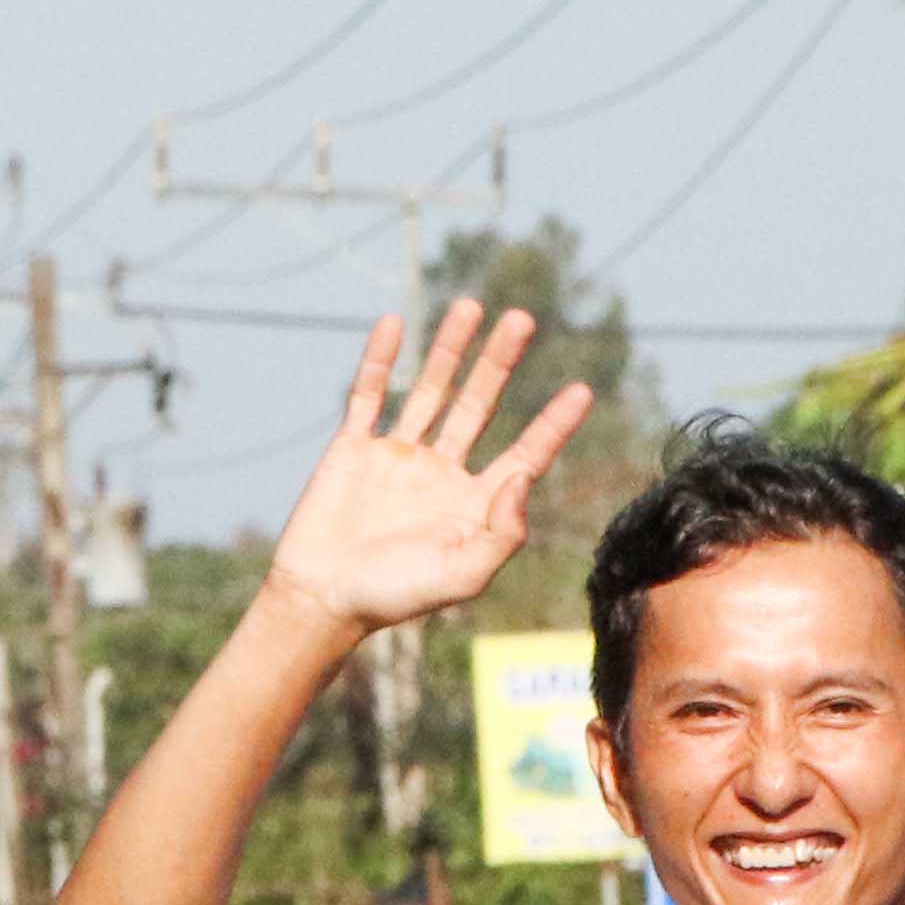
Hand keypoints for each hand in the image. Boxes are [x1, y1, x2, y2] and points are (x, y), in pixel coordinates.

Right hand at [261, 298, 598, 634]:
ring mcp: (398, 456)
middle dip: (500, 362)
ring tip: (471, 305)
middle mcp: (441, 472)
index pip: (525, 454)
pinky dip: (381, 360)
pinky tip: (395, 323)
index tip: (582, 389)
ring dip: (450, 348)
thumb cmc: (395, 597)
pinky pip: (370, 395)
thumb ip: (503, 532)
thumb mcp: (464, 575)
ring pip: (431, 390)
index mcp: (474, 503)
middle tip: (522, 319)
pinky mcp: (353, 448)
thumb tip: (522, 478)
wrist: (322, 600)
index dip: (553, 424)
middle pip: (479, 405)